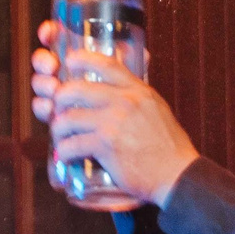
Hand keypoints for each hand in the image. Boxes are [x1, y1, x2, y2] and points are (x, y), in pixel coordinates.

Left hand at [30, 20, 200, 205]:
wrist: (176, 174)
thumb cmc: (169, 147)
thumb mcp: (157, 110)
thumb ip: (138, 99)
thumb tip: (121, 93)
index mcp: (138, 91)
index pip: (106, 64)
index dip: (83, 59)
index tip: (70, 61)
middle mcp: (125, 102)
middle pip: (76, 89)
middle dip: (59, 99)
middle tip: (58, 110)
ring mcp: (113, 123)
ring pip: (68, 118)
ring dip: (58, 129)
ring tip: (61, 137)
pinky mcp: (105, 146)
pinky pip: (71, 145)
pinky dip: (63, 152)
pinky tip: (65, 156)